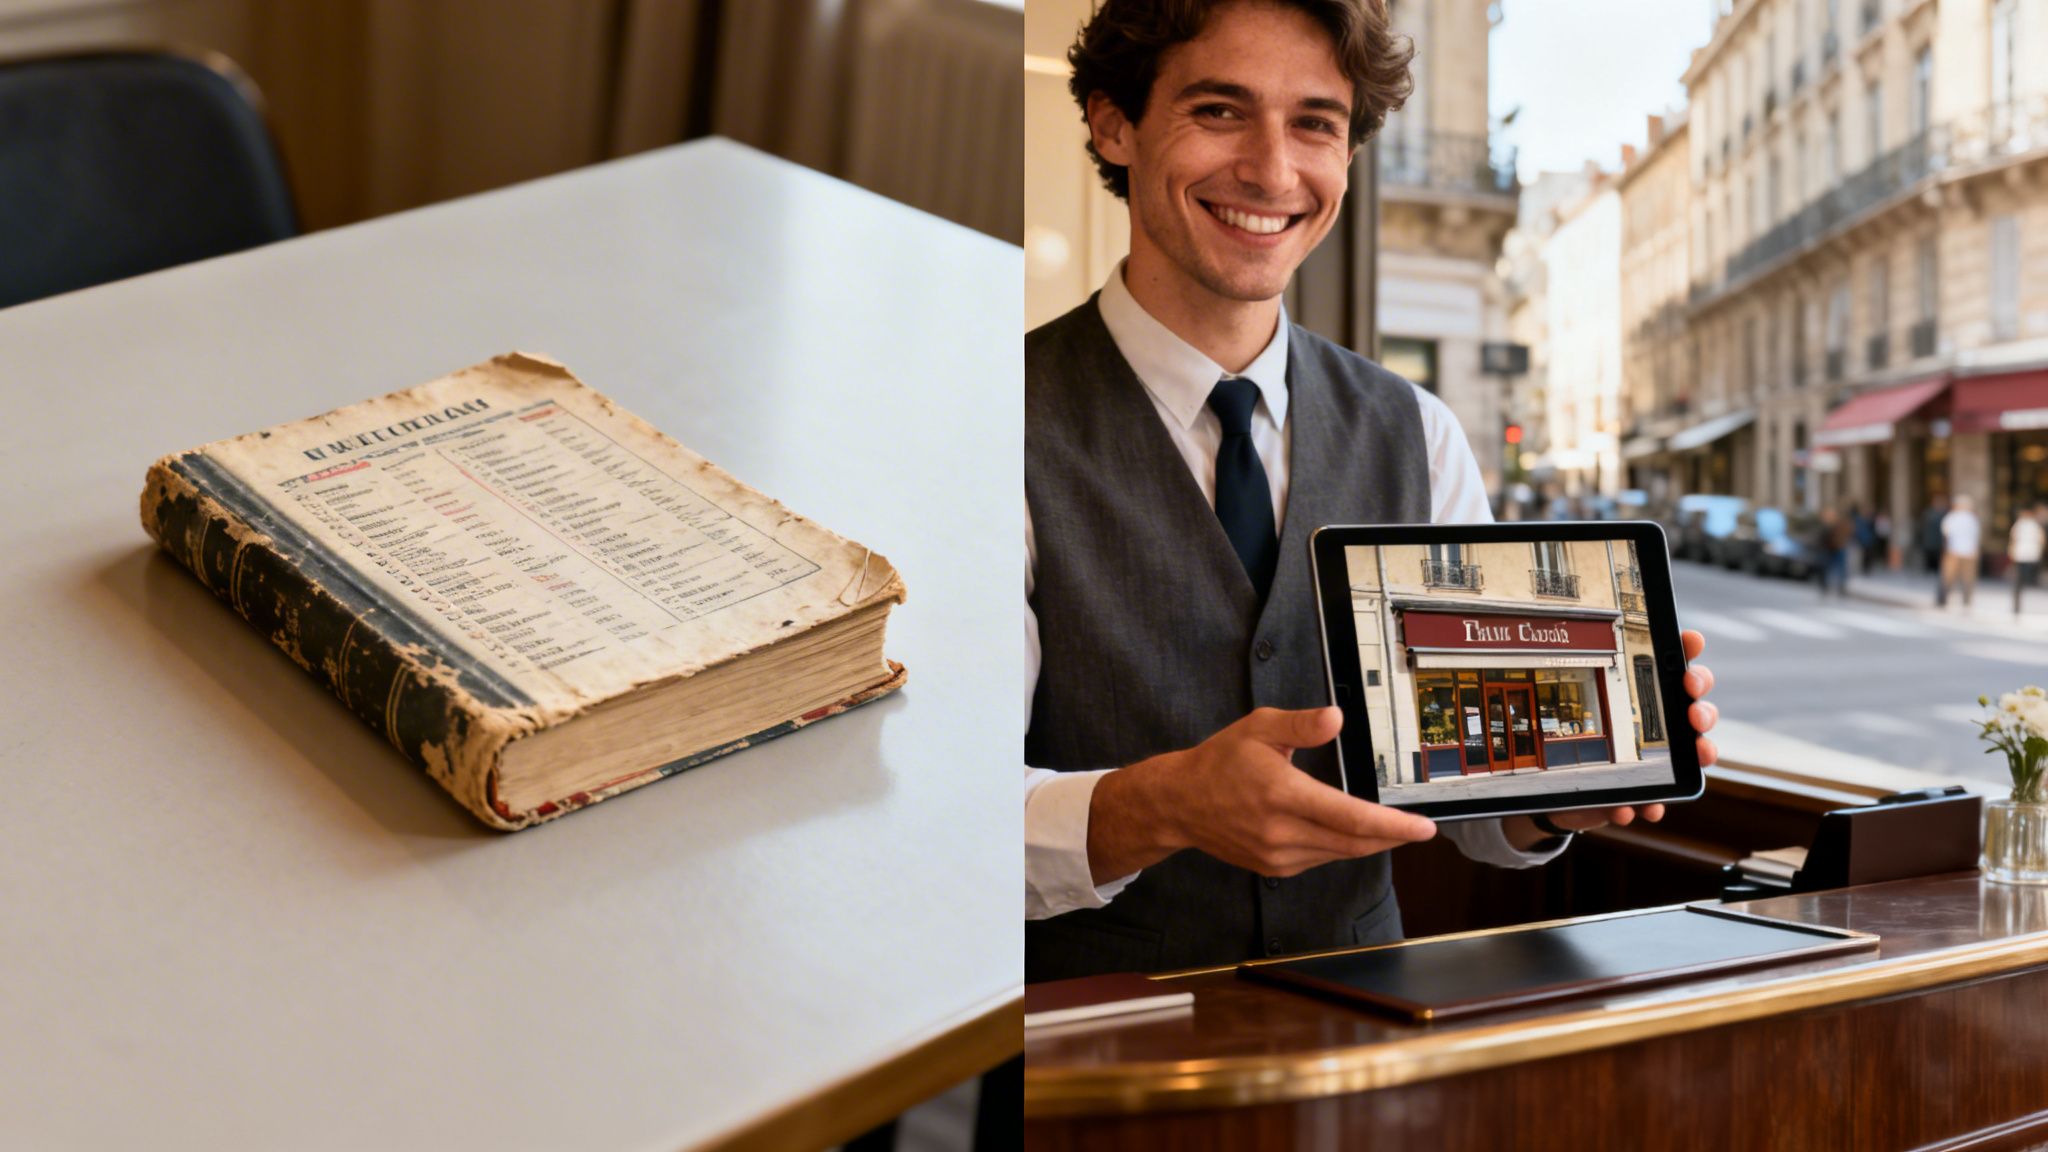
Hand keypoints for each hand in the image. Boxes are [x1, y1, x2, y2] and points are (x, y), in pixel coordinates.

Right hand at [1087, 706, 1436, 883]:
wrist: (1179, 803)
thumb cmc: (1220, 761)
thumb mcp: (1259, 728)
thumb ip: (1301, 725)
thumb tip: (1336, 718)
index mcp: (1282, 794)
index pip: (1349, 817)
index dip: (1392, 826)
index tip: (1423, 828)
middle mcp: (1281, 831)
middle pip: (1353, 843)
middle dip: (1391, 837)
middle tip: (1418, 830)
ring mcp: (1277, 855)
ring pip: (1339, 854)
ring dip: (1367, 842)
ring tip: (1387, 828)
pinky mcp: (1273, 867)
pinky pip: (1320, 859)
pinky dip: (1340, 847)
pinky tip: (1344, 832)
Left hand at [1508, 629, 1718, 846]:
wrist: (1558, 785)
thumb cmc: (1577, 735)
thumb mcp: (1573, 708)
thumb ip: (1581, 679)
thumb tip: (1579, 643)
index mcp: (1648, 696)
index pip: (1678, 668)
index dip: (1688, 651)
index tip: (1692, 643)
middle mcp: (1663, 726)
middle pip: (1698, 711)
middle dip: (1703, 710)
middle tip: (1693, 714)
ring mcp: (1659, 761)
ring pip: (1694, 754)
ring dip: (1701, 753)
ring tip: (1696, 754)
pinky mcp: (1643, 794)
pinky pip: (1655, 800)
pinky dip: (1648, 805)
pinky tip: (1632, 807)